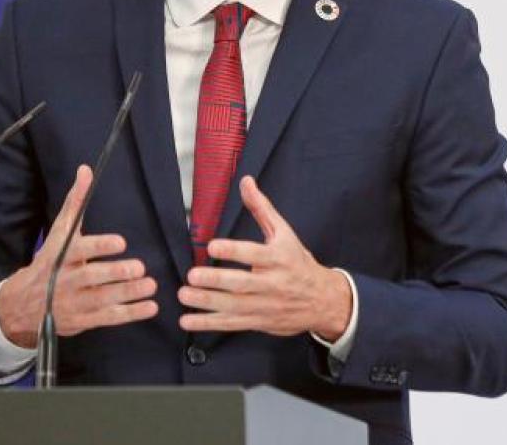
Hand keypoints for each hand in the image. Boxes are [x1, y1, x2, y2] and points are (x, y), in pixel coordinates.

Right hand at [0, 165, 157, 347]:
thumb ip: (75, 202)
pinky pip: (109, 318)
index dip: (100, 247)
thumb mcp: (59, 232)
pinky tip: (150, 306)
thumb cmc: (49, 261)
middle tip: (139, 267)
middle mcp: (67, 279)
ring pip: (103, 299)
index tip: (121, 242)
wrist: (24, 303)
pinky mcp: (83, 320)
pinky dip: (131, 313)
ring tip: (150, 285)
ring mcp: (75, 302)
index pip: (80, 249)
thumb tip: (86, 170)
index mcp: (61, 255)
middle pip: (92, 276)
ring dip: (128, 293)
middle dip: (116, 273)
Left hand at [178, 176, 351, 338]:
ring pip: (234, 306)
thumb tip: (246, 181)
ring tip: (184, 296)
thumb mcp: (284, 233)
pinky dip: (208, 323)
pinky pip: (231, 324)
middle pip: (242, 284)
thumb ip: (262, 208)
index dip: (234, 250)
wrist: (323, 300)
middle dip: (216, 280)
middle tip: (193, 275)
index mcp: (278, 259)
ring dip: (206, 303)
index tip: (213, 245)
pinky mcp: (257, 321)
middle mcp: (272, 283)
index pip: (254, 254)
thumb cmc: (298, 263)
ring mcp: (264, 305)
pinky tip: (187, 321)